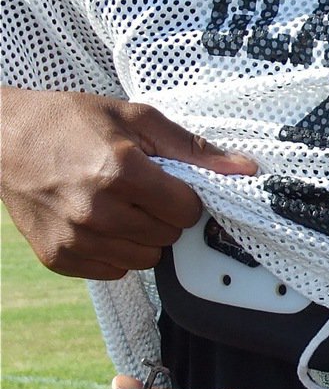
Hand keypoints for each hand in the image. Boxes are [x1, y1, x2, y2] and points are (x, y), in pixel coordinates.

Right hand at [0, 88, 256, 278]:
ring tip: (122, 205)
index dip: (185, 196)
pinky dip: (116, 250)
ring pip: (145, 258)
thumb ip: (193, 148)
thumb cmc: (72, 122)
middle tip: (143, 190)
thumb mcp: (136, 118)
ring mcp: (75, 239)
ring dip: (144, 235)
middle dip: (165, 214)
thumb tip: (244, 169)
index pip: (186, 209)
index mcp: (121, 172)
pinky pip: (113, 270)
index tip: (170, 183)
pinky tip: (101, 222)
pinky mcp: (58, 258)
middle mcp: (97, 211)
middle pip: (168, 235)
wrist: (4, 138)